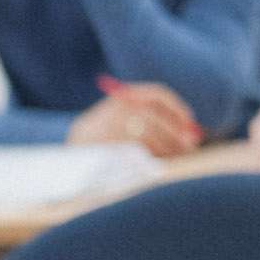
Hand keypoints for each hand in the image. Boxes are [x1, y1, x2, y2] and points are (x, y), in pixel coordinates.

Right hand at [69, 81, 200, 156]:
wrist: (66, 166)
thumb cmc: (104, 148)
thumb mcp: (125, 128)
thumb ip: (155, 126)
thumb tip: (193, 136)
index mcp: (119, 98)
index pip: (156, 94)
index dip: (177, 108)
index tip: (190, 124)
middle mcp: (111, 109)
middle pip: (153, 116)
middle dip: (175, 133)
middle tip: (189, 147)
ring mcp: (104, 128)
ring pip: (146, 135)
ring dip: (165, 148)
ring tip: (173, 159)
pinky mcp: (102, 148)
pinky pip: (134, 152)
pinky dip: (150, 159)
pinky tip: (155, 166)